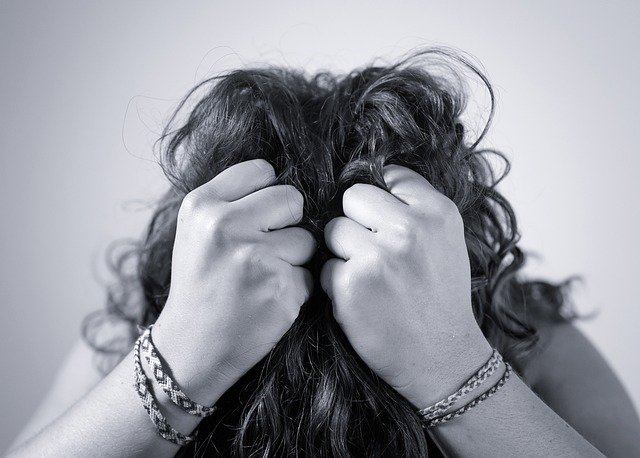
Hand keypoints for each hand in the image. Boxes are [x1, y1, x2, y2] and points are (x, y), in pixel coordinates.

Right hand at [152, 159, 314, 404]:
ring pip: (306, 240)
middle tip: (263, 250)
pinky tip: (268, 301)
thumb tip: (280, 176)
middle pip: (292, 199)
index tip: (257, 218)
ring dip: (294, 260)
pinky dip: (296, 289)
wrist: (192, 346)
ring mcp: (254, 257)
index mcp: (202, 206)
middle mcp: (224, 226)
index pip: (262, 171)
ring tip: (261, 279)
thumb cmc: (201, 284)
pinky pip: (310, 275)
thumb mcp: (196, 231)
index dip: (267, 195)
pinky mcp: (280, 288)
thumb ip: (230, 200)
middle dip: (287, 224)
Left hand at [321, 165, 491, 407]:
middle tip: (374, 250)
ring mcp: (379, 257)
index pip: (389, 175)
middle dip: (357, 220)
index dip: (381, 198)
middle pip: (353, 197)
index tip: (384, 220)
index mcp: (438, 213)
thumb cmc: (440, 297)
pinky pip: (325, 267)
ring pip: (333, 230)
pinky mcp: (351, 285)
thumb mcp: (446, 241)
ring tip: (369, 276)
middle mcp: (410, 230)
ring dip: (343, 252)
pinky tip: (361, 299)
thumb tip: (368, 180)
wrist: (442, 358)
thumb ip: (415, 208)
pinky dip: (336, 283)